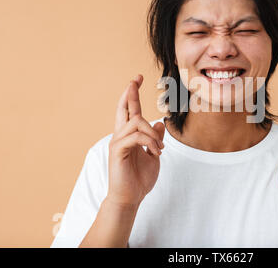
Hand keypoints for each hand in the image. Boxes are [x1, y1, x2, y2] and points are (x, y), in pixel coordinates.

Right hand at [107, 74, 164, 206]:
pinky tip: (155, 152)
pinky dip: (149, 142)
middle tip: (135, 79)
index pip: (130, 111)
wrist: (131, 198)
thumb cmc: (139, 178)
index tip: (137, 79)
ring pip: (137, 122)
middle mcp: (121, 135)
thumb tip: (159, 124)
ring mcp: (118, 142)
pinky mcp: (118, 150)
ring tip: (159, 149)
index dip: (132, 94)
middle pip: (124, 109)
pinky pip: (136, 137)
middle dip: (130, 93)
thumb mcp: (153, 155)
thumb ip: (154, 139)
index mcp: (129, 135)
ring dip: (152, 134)